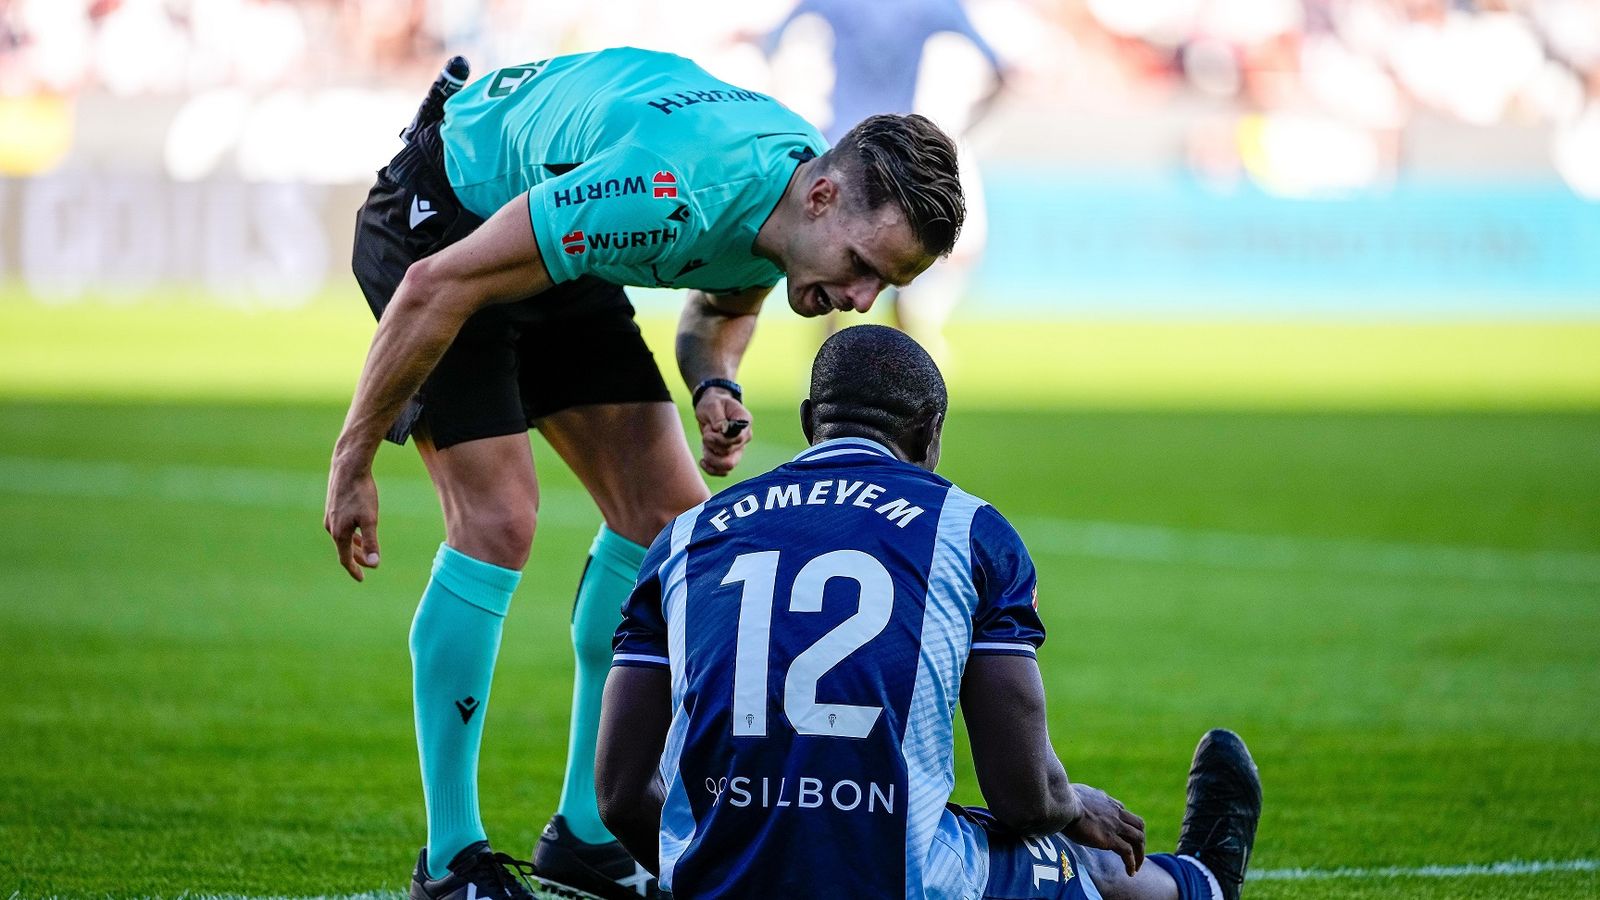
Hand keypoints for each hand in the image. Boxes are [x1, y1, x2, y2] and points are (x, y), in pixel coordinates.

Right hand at [324, 457, 380, 580]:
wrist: (348, 467)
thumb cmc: (361, 493)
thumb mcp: (370, 519)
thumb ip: (371, 542)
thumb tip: (374, 564)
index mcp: (339, 533)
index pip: (345, 559)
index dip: (354, 570)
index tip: (362, 579)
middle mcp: (331, 526)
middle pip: (344, 548)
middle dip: (356, 558)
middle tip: (368, 565)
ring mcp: (330, 515)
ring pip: (342, 536)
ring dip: (354, 544)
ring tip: (364, 548)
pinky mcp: (332, 505)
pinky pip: (340, 525)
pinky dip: (350, 532)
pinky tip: (357, 526)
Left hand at [695, 388, 752, 476]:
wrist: (710, 409)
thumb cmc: (713, 403)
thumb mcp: (712, 405)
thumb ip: (718, 417)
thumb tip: (720, 430)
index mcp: (744, 422)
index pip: (738, 438)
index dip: (721, 439)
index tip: (709, 430)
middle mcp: (744, 437)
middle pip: (731, 452)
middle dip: (712, 445)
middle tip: (705, 434)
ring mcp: (738, 449)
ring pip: (728, 465)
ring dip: (711, 457)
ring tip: (704, 446)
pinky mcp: (729, 457)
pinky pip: (724, 471)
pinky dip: (712, 469)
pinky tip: (702, 461)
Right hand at [1064, 784, 1145, 876]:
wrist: (1064, 803)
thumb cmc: (1062, 799)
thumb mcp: (1074, 794)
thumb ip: (1078, 798)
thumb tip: (1069, 800)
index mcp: (1105, 801)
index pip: (1122, 812)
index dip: (1124, 825)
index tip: (1121, 836)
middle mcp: (1115, 812)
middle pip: (1138, 825)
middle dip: (1140, 840)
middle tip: (1136, 853)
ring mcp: (1115, 825)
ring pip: (1138, 839)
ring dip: (1140, 854)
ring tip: (1137, 867)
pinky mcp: (1110, 838)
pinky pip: (1128, 852)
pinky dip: (1132, 863)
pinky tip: (1130, 872)